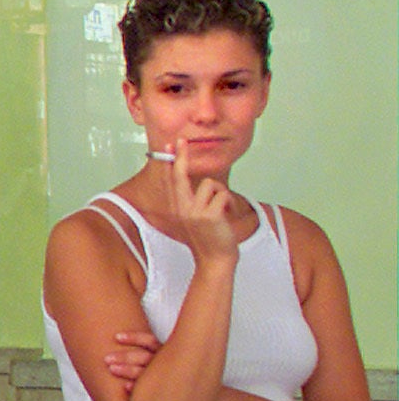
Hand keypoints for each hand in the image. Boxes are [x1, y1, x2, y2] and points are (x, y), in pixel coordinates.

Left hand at [104, 330, 160, 394]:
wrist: (173, 400)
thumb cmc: (152, 375)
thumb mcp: (152, 360)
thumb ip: (139, 352)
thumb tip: (115, 338)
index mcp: (163, 354)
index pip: (150, 342)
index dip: (134, 338)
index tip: (116, 337)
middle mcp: (166, 365)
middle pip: (145, 357)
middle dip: (125, 356)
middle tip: (106, 358)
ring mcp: (165, 379)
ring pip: (146, 372)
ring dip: (128, 370)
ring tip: (111, 369)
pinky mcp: (162, 393)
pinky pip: (150, 391)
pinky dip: (137, 386)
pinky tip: (125, 386)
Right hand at [165, 140, 238, 264]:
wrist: (215, 260)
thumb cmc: (210, 238)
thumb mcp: (198, 218)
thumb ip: (195, 201)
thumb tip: (204, 183)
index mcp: (179, 208)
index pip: (172, 180)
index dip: (171, 162)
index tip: (170, 146)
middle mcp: (182, 208)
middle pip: (180, 176)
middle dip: (181, 157)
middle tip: (182, 141)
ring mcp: (193, 212)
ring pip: (210, 184)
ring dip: (221, 193)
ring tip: (222, 208)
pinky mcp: (208, 216)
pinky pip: (223, 195)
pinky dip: (229, 202)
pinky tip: (227, 214)